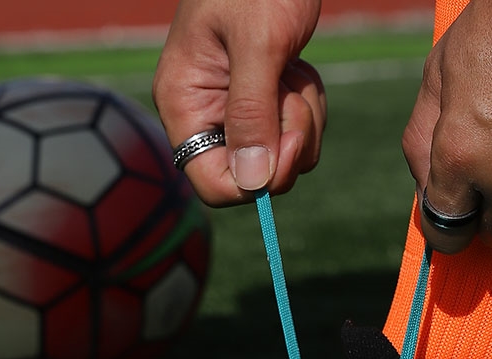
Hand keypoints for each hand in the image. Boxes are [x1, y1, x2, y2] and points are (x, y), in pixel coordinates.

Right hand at [154, 0, 325, 205]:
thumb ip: (251, 112)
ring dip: (302, 121)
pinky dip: (307, 106)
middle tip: (291, 91)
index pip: (212, 184)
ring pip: (280, 158)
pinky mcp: (262, 104)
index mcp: (185, 104)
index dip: (254, 182)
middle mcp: (206, 116)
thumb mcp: (259, 42)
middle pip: (253, 176)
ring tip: (293, 70)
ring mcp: (235, 111)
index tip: (286, 146)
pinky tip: (296, 68)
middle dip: (285, 143)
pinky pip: (295, 135)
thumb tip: (252, 183)